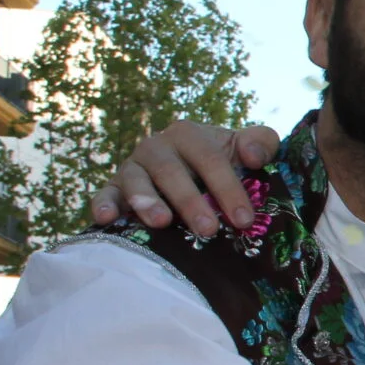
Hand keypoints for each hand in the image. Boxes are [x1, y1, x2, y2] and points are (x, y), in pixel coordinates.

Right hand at [89, 121, 280, 237]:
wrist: (190, 169)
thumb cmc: (222, 161)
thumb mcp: (244, 148)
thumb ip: (261, 143)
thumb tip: (254, 155)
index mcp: (189, 134)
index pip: (210, 159)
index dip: (228, 189)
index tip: (244, 220)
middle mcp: (157, 146)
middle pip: (172, 172)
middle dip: (190, 201)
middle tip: (208, 229)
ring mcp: (133, 167)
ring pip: (136, 181)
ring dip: (147, 201)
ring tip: (162, 222)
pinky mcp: (114, 187)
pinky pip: (105, 194)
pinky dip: (103, 205)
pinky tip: (106, 219)